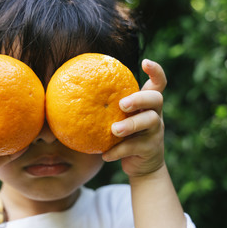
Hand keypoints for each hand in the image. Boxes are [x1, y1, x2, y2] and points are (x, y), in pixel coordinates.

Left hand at [102, 59, 166, 176]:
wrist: (142, 165)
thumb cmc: (125, 136)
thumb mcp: (118, 119)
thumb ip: (106, 107)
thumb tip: (68, 94)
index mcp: (147, 104)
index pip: (158, 83)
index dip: (156, 71)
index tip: (145, 62)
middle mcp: (156, 114)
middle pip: (156, 98)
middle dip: (140, 98)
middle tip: (122, 104)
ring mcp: (156, 132)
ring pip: (150, 121)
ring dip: (131, 124)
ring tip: (114, 130)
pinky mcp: (151, 149)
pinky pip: (135, 147)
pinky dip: (118, 150)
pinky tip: (105, 155)